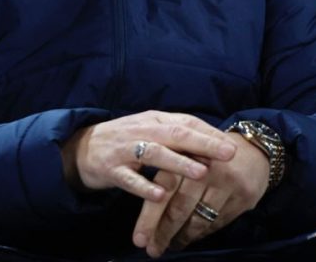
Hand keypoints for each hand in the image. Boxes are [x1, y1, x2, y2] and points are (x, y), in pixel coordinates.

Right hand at [60, 111, 236, 201]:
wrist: (82, 147)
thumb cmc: (126, 140)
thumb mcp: (151, 131)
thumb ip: (178, 135)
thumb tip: (215, 141)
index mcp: (155, 120)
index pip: (187, 123)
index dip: (210, 133)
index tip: (233, 144)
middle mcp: (142, 131)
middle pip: (176, 134)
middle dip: (204, 143)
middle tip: (229, 154)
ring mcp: (125, 150)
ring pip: (155, 154)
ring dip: (179, 163)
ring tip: (201, 172)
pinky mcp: (110, 169)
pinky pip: (129, 179)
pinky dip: (144, 186)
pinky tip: (160, 194)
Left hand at [132, 132, 269, 257]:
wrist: (254, 149)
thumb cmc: (210, 154)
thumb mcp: (188, 153)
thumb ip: (168, 174)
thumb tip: (145, 212)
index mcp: (189, 153)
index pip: (164, 189)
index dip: (150, 216)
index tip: (139, 239)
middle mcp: (209, 168)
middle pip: (180, 208)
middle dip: (163, 232)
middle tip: (151, 249)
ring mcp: (229, 184)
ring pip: (199, 220)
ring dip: (181, 237)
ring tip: (169, 246)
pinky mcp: (244, 197)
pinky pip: (217, 223)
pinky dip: (200, 233)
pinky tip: (190, 237)